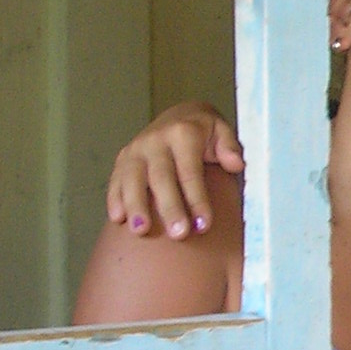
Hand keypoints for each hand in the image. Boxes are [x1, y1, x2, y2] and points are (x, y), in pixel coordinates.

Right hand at [108, 103, 242, 238]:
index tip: (203, 224)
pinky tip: (118, 219)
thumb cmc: (204, 132)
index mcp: (183, 133)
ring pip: (132, 179)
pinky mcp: (122, 159)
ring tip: (141, 230)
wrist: (179, 115)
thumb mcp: (222, 131)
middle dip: (169, 207)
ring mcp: (136, 150)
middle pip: (160, 177)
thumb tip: (235, 163)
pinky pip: (115, 180)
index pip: (190, 171)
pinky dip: (114, 199)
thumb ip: (229, 147)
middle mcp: (155, 141)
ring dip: (136, 205)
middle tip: (178, 234)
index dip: (197, 199)